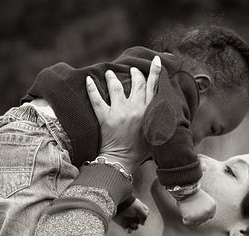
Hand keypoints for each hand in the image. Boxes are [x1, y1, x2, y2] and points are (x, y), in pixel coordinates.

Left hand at [86, 56, 161, 172]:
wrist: (122, 161)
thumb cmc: (140, 151)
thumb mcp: (155, 133)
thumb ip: (157, 119)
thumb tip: (160, 108)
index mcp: (149, 112)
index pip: (154, 87)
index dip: (155, 72)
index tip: (156, 60)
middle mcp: (135, 109)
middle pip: (136, 83)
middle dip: (135, 73)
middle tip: (132, 69)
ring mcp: (119, 112)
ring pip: (116, 87)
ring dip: (113, 77)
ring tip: (110, 72)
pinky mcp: (105, 118)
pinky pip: (96, 99)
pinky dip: (91, 88)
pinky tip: (88, 79)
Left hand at [113, 198, 149, 232]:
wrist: (117, 204)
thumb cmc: (129, 205)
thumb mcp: (140, 209)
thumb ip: (144, 216)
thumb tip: (142, 224)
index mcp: (138, 208)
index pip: (145, 212)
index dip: (145, 214)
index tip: (142, 212)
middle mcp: (133, 214)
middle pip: (140, 221)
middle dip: (139, 221)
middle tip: (136, 219)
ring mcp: (128, 219)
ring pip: (135, 226)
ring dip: (135, 227)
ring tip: (132, 224)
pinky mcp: (122, 223)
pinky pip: (128, 230)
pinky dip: (129, 231)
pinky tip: (129, 229)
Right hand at [177, 189, 216, 225]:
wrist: (185, 188)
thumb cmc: (193, 193)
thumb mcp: (205, 199)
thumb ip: (206, 208)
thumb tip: (202, 216)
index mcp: (212, 207)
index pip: (209, 216)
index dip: (203, 214)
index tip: (198, 211)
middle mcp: (207, 212)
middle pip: (203, 220)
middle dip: (197, 217)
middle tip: (191, 210)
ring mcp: (199, 216)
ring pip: (195, 223)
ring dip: (191, 218)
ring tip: (188, 210)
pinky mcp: (190, 218)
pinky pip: (187, 222)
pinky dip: (185, 218)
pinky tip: (184, 211)